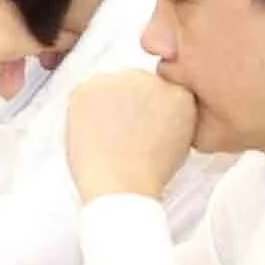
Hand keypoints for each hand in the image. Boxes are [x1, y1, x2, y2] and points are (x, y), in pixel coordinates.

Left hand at [65, 68, 202, 203]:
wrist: (122, 184)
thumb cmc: (148, 171)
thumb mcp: (180, 138)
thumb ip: (171, 114)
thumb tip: (155, 106)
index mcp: (180, 94)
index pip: (161, 87)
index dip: (148, 107)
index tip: (141, 121)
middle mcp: (152, 80)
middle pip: (134, 82)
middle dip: (126, 101)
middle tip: (121, 130)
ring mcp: (119, 80)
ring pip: (109, 85)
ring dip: (105, 103)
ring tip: (108, 134)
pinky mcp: (89, 86)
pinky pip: (84, 92)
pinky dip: (84, 108)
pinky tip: (92, 131)